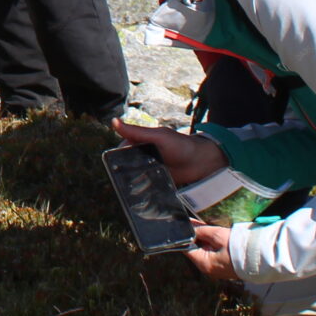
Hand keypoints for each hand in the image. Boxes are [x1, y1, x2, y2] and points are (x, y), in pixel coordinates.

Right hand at [111, 119, 228, 186]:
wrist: (202, 163)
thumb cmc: (181, 145)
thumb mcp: (159, 136)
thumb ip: (138, 131)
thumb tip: (114, 121)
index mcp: (141, 141)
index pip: (122, 148)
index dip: (117, 156)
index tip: (116, 165)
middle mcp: (143, 153)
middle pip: (126, 162)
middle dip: (123, 170)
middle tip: (122, 179)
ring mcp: (149, 167)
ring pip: (133, 174)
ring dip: (131, 180)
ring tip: (128, 189)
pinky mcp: (155, 179)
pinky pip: (144, 184)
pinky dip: (140, 188)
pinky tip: (137, 194)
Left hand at [185, 223, 239, 282]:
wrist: (261, 258)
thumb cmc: (239, 247)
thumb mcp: (218, 235)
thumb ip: (202, 231)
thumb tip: (191, 227)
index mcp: (204, 264)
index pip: (187, 249)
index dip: (187, 236)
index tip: (188, 225)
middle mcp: (209, 270)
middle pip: (197, 250)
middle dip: (198, 237)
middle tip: (200, 223)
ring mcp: (218, 269)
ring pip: (207, 251)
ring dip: (208, 240)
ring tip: (212, 229)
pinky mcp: (226, 267)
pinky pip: (216, 254)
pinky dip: (216, 245)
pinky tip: (220, 237)